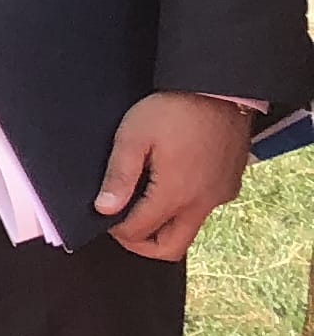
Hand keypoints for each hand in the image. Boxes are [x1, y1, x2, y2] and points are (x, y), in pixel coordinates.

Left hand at [95, 91, 253, 260]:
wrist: (219, 87)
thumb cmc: (175, 109)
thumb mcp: (134, 136)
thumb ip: (118, 176)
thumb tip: (105, 209)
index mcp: (176, 194)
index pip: (140, 232)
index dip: (117, 230)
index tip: (105, 216)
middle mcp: (203, 202)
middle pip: (172, 247)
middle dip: (143, 244)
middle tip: (123, 227)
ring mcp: (220, 195)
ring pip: (190, 229)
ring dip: (164, 226)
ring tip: (142, 202)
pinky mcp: (230, 184)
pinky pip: (205, 209)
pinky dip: (184, 209)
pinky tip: (168, 186)